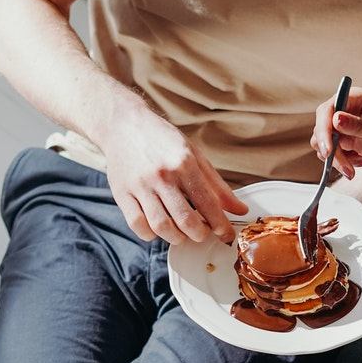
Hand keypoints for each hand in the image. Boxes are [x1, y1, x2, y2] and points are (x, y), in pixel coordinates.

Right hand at [99, 109, 247, 243]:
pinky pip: (137, 225)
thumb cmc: (161, 139)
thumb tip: (240, 209)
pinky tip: (157, 228)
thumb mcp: (194, 154)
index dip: (220, 225)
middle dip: (199, 234)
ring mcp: (140, 186)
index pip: (207, 203)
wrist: (124, 124)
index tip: (226, 234)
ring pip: (161, 226)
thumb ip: (217, 185)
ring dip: (176, 237)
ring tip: (181, 233)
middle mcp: (162, 175)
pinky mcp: (121, 193)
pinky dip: (150, 234)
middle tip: (202, 233)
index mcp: (184, 164)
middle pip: (185, 220)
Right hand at [310, 87, 361, 179]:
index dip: (324, 129)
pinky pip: (329, 151)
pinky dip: (340, 160)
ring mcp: (339, 123)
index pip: (329, 109)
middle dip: (330, 149)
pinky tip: (358, 161)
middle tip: (345, 168)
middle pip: (322, 126)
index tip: (329, 150)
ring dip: (335, 158)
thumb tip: (336, 119)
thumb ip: (360, 126)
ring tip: (353, 168)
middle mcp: (343, 108)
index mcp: (355, 98)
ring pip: (322, 142)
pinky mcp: (339, 137)